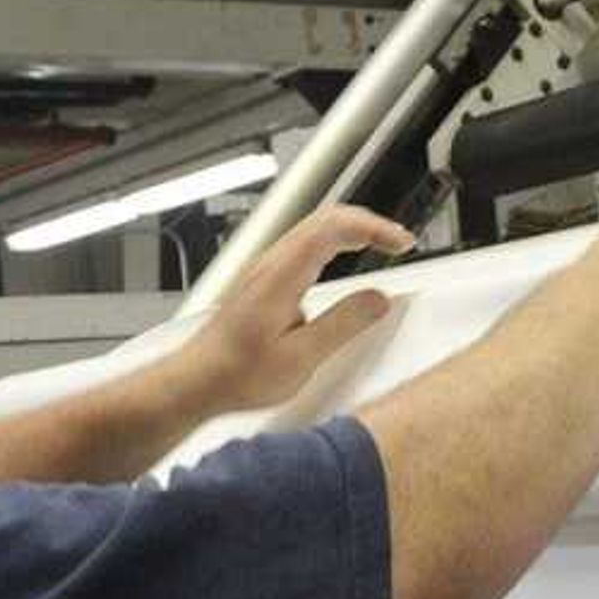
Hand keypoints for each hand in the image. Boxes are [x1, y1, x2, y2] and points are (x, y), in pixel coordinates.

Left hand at [186, 206, 410, 412]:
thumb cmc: (237, 374)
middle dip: (369, 223)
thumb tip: (377, 301)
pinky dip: (334, 242)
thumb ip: (344, 325)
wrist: (196, 380)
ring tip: (380, 245)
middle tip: (398, 241)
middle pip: (326, 217)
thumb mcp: (301, 358)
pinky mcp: (263, 279)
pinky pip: (304, 244)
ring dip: (352, 230)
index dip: (375, 228)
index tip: (402, 243)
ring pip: (314, 227)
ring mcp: (264, 268)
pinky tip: (345, 258)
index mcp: (282, 275)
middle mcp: (271, 263)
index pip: (335, 227)